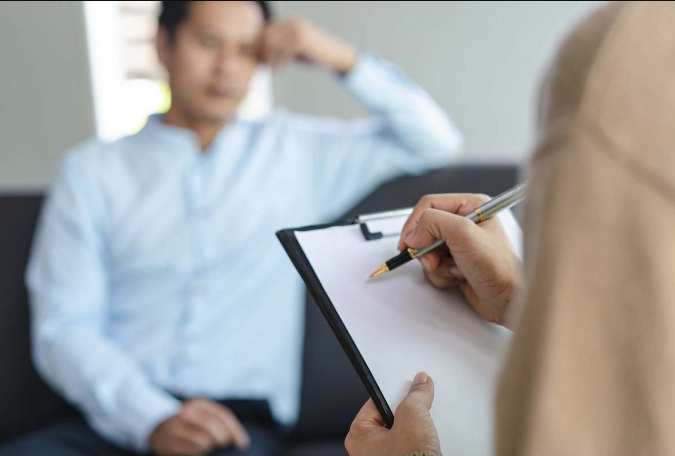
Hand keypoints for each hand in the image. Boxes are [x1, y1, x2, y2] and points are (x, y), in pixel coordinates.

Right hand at [149, 398, 249, 455]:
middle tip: (226, 446)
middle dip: (223, 438)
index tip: (243, 443)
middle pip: (211, 425)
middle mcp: (186, 413)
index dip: (235, 430)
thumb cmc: (190, 423)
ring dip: (211, 447)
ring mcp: (176, 427)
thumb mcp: (203, 416)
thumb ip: (221, 423)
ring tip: (213, 448)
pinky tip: (202, 451)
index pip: (223, 415)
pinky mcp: (170, 443)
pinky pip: (191, 450)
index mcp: (199, 403)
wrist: (158, 427)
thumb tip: (241, 441)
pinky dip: (200, 452)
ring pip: (202, 440)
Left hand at [261, 18, 357, 73]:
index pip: (266, 29)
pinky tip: (279, 71)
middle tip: (264, 65)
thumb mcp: (296, 47)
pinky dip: (278, 63)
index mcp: (290, 22)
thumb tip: (263, 52)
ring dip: (269, 59)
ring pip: (272, 44)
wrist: (336, 55)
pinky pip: (282, 52)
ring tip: (272, 69)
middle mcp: (292, 23)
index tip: (262, 59)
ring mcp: (297, 31)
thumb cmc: (315, 53)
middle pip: (266, 36)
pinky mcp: (301, 42)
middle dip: (263, 52)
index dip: (260, 45)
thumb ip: (282, 46)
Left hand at [345, 372, 440, 455]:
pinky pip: (409, 443)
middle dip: (407, 410)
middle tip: (419, 406)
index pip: (377, 401)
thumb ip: (415, 396)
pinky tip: (427, 438)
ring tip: (424, 426)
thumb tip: (420, 384)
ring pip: (401, 430)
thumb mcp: (413, 417)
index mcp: (358, 436)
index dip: (396, 392)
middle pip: (390, 415)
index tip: (410, 385)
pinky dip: (419, 439)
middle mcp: (366, 449)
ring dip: (415, 426)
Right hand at [399, 194, 520, 326]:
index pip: (429, 205)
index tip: (409, 242)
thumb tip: (413, 233)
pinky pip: (434, 266)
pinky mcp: (456, 263)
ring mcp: (460, 244)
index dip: (415, 223)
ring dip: (436, 264)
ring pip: (427, 250)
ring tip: (455, 270)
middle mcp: (466, 223)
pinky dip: (441, 275)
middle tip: (433, 260)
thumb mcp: (464, 234)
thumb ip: (433, 223)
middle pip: (425, 229)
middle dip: (426, 248)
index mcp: (472, 206)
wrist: (509, 300)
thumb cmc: (498, 267)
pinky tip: (459, 277)